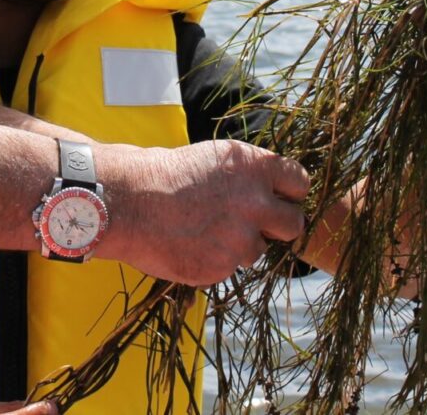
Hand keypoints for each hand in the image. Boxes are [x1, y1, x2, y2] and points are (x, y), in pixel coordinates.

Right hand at [97, 139, 308, 286]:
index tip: (278, 198)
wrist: (127, 201)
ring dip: (241, 244)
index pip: (300, 183)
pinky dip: (215, 260)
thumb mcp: (213, 159)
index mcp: (254, 167)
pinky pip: (230, 267)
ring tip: (206, 230)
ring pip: (260, 249)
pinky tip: (190, 244)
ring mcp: (241, 238)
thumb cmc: (164, 174)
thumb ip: (247, 179)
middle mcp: (256, 202)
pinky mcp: (222, 266)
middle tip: (254, 223)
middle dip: (277, 226)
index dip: (288, 193)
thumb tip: (271, 196)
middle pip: (295, 224)